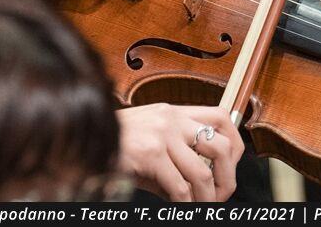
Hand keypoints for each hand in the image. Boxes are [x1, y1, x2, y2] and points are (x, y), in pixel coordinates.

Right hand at [116, 103, 244, 200]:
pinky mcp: (150, 154)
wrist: (84, 140)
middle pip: (222, 146)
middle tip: (220, 195)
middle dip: (228, 178)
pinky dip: (185, 205)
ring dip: (206, 199)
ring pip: (202, 174)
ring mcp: (161, 135)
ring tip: (200, 208)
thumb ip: (179, 155)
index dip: (236, 144)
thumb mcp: (152, 140)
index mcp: (174, 111)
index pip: (222, 117)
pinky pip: (180, 188)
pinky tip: (181, 208)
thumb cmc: (119, 145)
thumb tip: (206, 185)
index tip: (231, 167)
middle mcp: (171, 118)